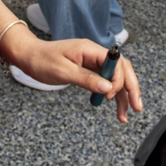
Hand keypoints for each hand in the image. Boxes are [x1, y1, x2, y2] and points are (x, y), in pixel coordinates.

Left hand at [9, 34, 142, 122]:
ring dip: (122, 96)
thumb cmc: (42, 60)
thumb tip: (108, 89)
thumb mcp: (62, 72)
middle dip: (131, 88)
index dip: (118, 79)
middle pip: (122, 69)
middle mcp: (95, 54)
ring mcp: (93, 63)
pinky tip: (115, 109)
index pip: (115, 62)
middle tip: (137, 107)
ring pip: (116, 78)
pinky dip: (111, 95)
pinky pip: (105, 82)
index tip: (108, 96)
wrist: (29, 56)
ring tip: (124, 116)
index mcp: (90, 49)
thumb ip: (86, 79)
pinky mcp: (89, 71)